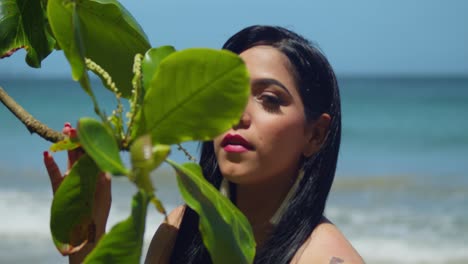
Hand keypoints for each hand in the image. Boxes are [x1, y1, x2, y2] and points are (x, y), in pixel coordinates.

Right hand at [43, 123, 111, 259]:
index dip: (90, 142)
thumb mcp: (104, 191)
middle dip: (76, 139)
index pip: (93, 154)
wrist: (87, 231)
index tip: (87, 129)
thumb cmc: (99, 211)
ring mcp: (71, 180)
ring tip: (62, 132)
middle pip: (79, 153)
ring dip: (65, 146)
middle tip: (70, 126)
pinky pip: (54, 175)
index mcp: (96, 173)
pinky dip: (50, 165)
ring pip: (68, 160)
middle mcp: (84, 174)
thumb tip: (103, 163)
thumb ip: (103, 177)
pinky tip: (47, 155)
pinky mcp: (59, 188)